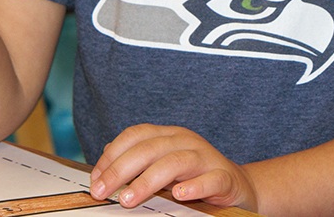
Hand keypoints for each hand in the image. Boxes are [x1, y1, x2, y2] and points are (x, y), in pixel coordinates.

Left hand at [88, 124, 257, 211]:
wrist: (239, 187)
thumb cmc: (195, 177)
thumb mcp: (163, 167)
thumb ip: (138, 163)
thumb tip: (104, 164)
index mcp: (169, 135)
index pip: (136, 135)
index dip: (112, 155)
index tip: (95, 179)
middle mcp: (186, 141)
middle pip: (149, 148)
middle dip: (120, 169)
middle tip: (102, 191)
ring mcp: (207, 158)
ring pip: (175, 161)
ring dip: (148, 180)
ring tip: (128, 199)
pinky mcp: (225, 177)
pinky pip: (211, 179)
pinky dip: (194, 186)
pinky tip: (179, 194)